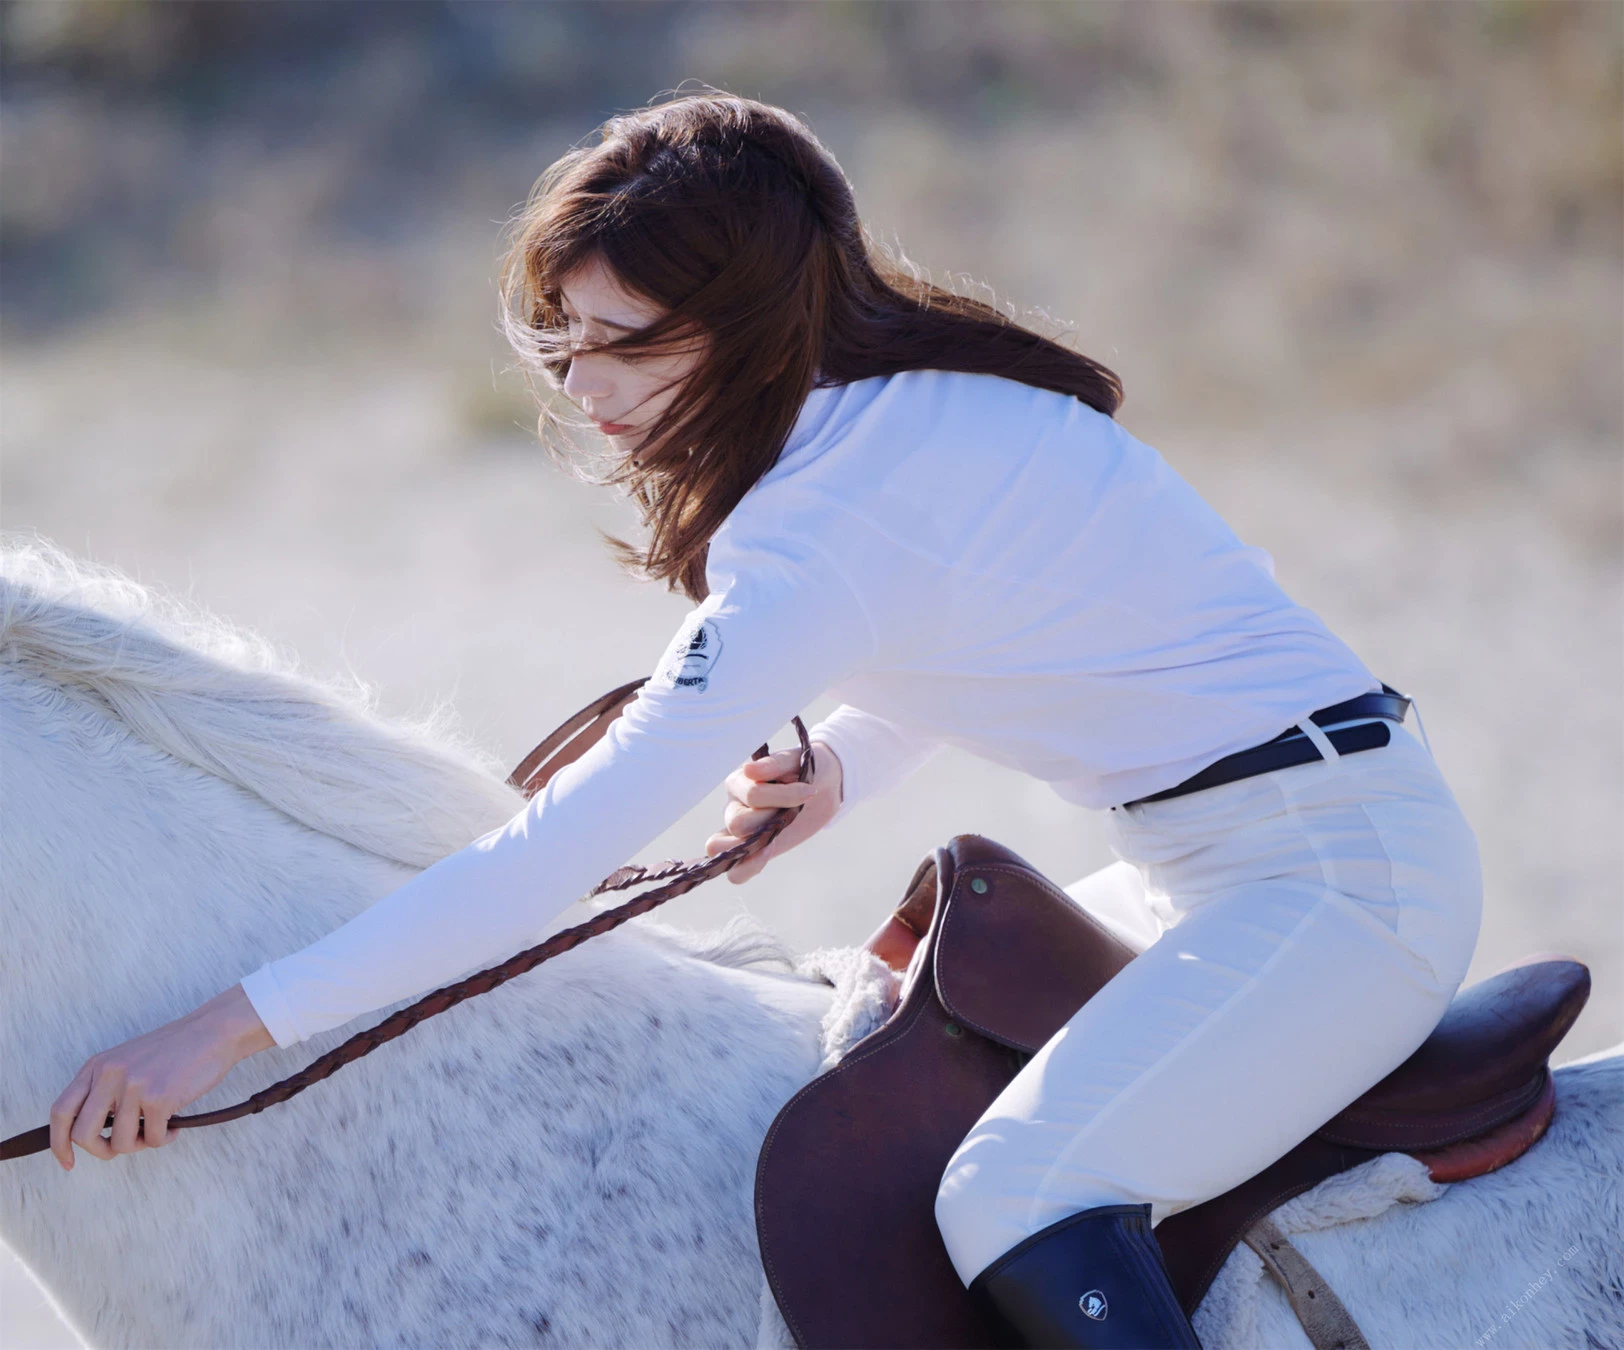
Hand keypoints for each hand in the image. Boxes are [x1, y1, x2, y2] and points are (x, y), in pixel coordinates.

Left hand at [50, 984, 274, 1170]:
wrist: (213, 1032)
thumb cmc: (176, 1050)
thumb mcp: (128, 1061)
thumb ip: (106, 1089)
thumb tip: (92, 1134)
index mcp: (97, 1066)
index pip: (61, 1112)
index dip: (60, 1143)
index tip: (68, 1161)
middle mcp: (109, 1075)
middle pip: (83, 1135)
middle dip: (101, 1151)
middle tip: (122, 1148)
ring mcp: (133, 1086)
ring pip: (119, 1142)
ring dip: (140, 1144)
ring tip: (158, 1130)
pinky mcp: (159, 1098)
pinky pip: (153, 1139)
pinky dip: (165, 1139)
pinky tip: (175, 1126)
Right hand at [705, 740, 842, 883]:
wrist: (823, 788)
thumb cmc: (808, 771)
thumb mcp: (798, 761)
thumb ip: (775, 765)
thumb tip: (750, 770)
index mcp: (740, 782)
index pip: (752, 795)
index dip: (782, 797)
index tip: (809, 791)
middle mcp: (734, 807)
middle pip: (737, 823)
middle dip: (770, 821)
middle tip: (790, 814)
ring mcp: (739, 833)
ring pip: (719, 847)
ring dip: (749, 848)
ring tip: (774, 841)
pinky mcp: (752, 852)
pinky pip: (734, 872)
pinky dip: (746, 869)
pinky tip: (767, 856)